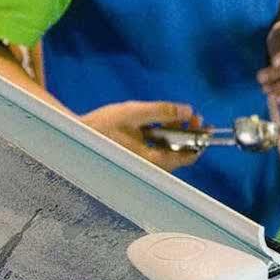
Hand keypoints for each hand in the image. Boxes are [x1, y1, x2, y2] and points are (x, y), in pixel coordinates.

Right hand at [81, 100, 201, 171]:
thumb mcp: (134, 113)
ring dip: (176, 134)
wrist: (76, 137)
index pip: (187, 157)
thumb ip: (162, 111)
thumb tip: (187, 110)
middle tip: (191, 115)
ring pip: (170, 152)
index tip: (203, 123)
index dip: (200, 139)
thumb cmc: (101, 126)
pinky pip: (158, 151)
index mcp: (151, 161)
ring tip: (174, 116)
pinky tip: (157, 124)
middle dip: (189, 134)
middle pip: (181, 155)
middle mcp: (150, 168)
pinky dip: (163, 138)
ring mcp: (144, 166)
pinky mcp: (138, 161)